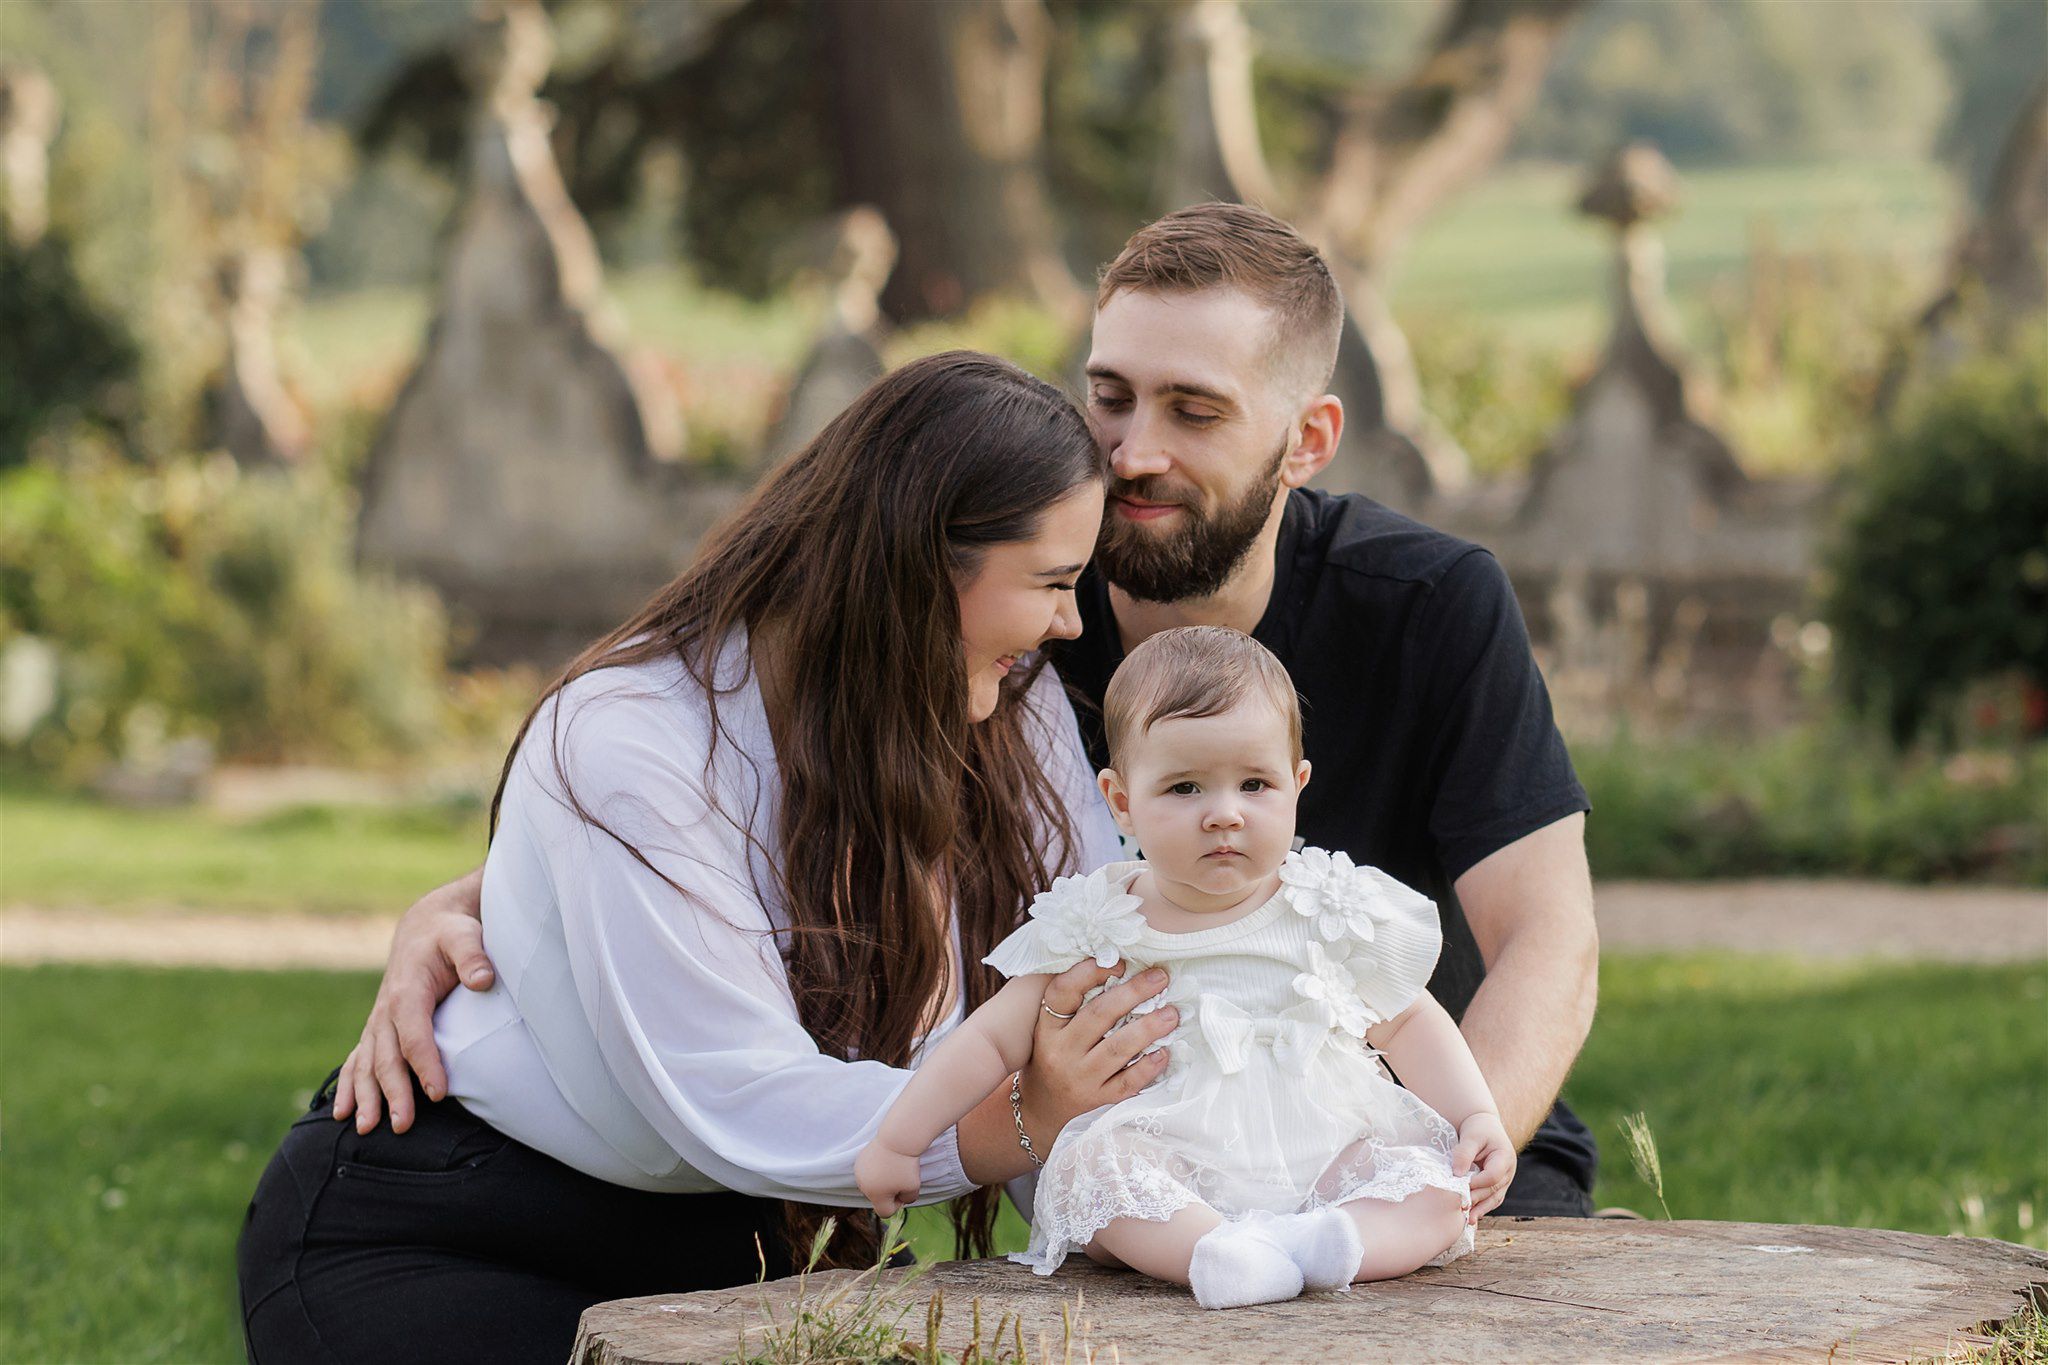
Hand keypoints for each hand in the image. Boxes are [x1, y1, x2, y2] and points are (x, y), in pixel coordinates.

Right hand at [332, 867, 492, 1134]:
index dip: (425, 1064)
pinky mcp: (377, 1029)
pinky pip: (357, 1060)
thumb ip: (473, 957)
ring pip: (367, 1064)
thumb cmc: (450, 936)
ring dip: (365, 1097)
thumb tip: (483, 980)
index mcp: (408, 991)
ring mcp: (378, 1022)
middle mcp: (386, 1010)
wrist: (425, 929)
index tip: (438, 1093)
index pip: (415, 1035)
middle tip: (403, 1126)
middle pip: (387, 1057)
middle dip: (393, 1092)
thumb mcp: (464, 937)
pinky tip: (342, 1113)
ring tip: (367, 1128)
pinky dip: (347, 1086)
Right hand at [856, 1142, 921, 1215]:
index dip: (897, 1204)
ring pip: (872, 1185)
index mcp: (875, 1196)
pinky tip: (885, 1160)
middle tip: (900, 1176)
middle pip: (878, 1198)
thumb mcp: (914, 1187)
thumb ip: (907, 1199)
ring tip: (892, 1167)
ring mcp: (859, 1173)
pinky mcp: (858, 1161)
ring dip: (881, 1181)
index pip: (885, 1212)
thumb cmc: (906, 1164)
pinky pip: (868, 1173)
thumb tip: (899, 1199)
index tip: (904, 1189)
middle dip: (889, 1192)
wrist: (897, 1137)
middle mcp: (863, 1187)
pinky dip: (876, 1170)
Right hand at [1015, 959, 1176, 1149]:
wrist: (1042, 1108)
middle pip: (1098, 1016)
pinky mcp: (1097, 1099)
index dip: (1090, 973)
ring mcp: (1080, 1078)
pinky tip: (1165, 1052)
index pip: (1063, 992)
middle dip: (1133, 993)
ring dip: (1148, 1029)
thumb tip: (1117, 966)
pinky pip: (1126, 1083)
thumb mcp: (1050, 1028)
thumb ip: (1074, 1001)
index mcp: (1047, 1027)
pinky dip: (1147, 1068)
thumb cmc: (1052, 1056)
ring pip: (1117, 1049)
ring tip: (1172, 1013)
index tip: (1120, 962)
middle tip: (1160, 978)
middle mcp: (1061, 1051)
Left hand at [1452, 1111, 1515, 1222]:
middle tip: (1461, 1208)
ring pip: (1494, 1198)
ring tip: (1468, 1220)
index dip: (1477, 1183)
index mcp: (1505, 1158)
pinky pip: (1490, 1199)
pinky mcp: (1496, 1185)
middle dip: (1477, 1200)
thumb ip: (1464, 1154)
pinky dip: (1482, 1208)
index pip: (1492, 1176)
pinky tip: (1471, 1217)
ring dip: (1481, 1210)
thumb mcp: (1470, 1137)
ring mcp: (1504, 1180)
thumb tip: (1457, 1175)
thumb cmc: (1478, 1129)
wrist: (1483, 1126)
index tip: (1460, 1185)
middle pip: (1493, 1190)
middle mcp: (1507, 1172)